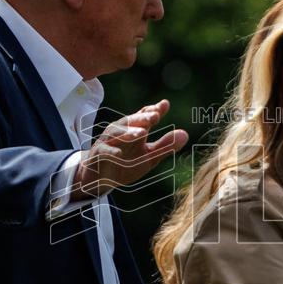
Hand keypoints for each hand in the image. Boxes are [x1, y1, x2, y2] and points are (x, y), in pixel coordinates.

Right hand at [71, 99, 187, 200]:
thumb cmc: (125, 163)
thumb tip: (185, 134)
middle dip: (142, 118)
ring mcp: (107, 142)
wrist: (100, 179)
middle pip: (130, 121)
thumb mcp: (149, 157)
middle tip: (155, 116)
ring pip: (116, 133)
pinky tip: (119, 154)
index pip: (144, 117)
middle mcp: (120, 132)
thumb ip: (165, 146)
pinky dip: (111, 151)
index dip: (154, 110)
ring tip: (142, 132)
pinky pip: (104, 151)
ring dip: (129, 132)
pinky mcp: (97, 155)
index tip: (165, 105)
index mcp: (134, 131)